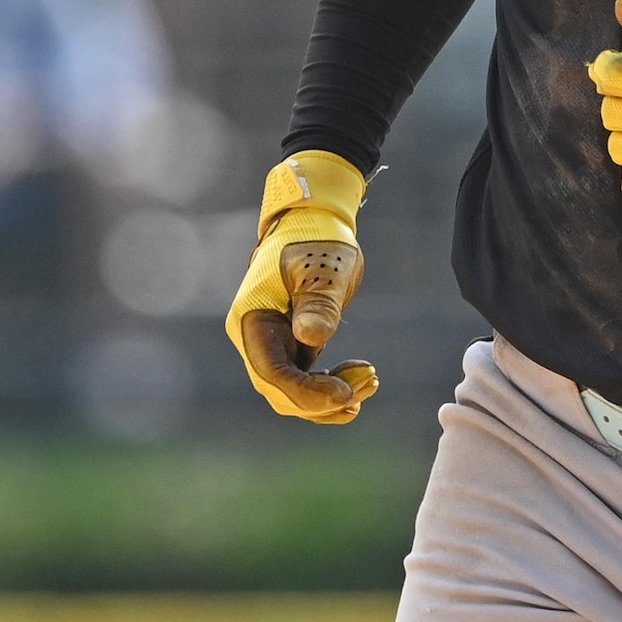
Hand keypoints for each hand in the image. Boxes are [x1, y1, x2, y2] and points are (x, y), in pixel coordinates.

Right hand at [227, 149, 379, 422]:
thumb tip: (310, 337)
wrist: (316, 222)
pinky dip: (331, 387)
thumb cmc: (316, 239)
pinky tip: (359, 383)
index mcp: (251, 319)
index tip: (344, 393)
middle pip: (281, 391)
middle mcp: (255, 337)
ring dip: (331, 397)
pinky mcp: (292, 345)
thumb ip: (317, 304)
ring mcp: (273, 343)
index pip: (271, 372)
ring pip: (295, 392)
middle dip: (323, 399)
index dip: (307, 392)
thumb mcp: (321, 270)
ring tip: (369, 382)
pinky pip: (306, 380)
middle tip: (367, 384)